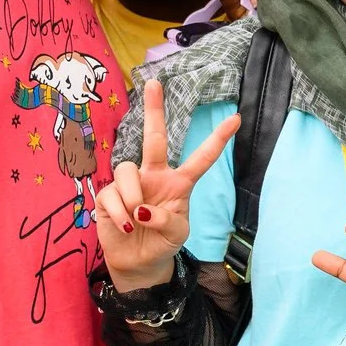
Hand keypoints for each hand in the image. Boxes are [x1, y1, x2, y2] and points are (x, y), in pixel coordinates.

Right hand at [93, 78, 239, 287]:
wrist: (139, 263)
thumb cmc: (163, 242)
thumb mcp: (177, 234)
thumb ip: (168, 220)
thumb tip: (143, 209)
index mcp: (179, 182)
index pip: (201, 158)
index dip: (218, 140)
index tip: (236, 119)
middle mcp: (155, 175)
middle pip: (155, 138)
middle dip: (154, 110)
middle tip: (153, 83)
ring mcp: (131, 183)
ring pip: (127, 169)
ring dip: (133, 196)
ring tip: (136, 219)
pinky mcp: (109, 195)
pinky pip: (111, 194)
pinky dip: (119, 213)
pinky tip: (125, 226)